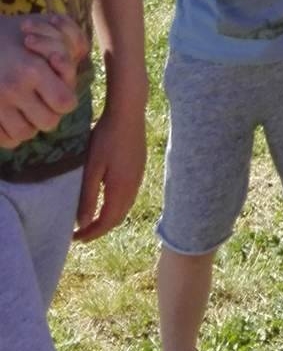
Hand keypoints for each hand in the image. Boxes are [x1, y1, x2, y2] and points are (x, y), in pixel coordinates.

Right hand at [0, 19, 80, 149]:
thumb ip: (68, 41)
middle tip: (42, 102)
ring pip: (26, 134)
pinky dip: (11, 134)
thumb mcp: (43, 26)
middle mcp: (14, 88)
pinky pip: (5, 140)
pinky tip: (12, 118)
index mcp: (33, 69)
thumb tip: (80, 55)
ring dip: (30, 124)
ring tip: (26, 109)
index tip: (59, 92)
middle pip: (48, 122)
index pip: (65, 103)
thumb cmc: (12, 32)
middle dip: (49, 113)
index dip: (66, 100)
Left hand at [74, 101, 146, 242]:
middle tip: (81, 232)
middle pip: (117, 218)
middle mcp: (133, 187)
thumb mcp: (92, 168)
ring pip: (124, 207)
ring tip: (92, 218)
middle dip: (100, 228)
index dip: (91, 234)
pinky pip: (129, 195)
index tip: (75, 238)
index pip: (106, 222)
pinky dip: (116, 204)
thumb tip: (83, 223)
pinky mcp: (139, 167)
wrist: (129, 113)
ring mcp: (139, 177)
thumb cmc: (106, 138)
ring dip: (109, 217)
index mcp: (121, 190)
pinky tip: (106, 197)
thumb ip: (88, 197)